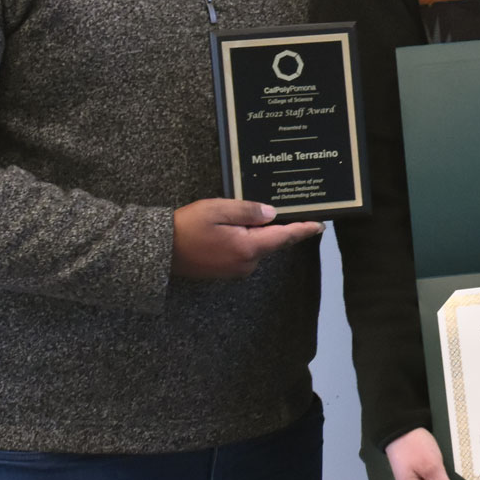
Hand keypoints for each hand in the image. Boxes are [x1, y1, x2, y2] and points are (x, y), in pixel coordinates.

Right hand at [171, 199, 321, 278]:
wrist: (159, 251)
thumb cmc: (186, 227)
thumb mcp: (217, 210)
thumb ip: (247, 211)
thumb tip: (271, 213)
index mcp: (248, 248)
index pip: (284, 237)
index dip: (303, 230)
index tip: (320, 225)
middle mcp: (247, 263)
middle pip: (271, 241)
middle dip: (273, 226)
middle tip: (272, 208)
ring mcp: (236, 270)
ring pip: (257, 247)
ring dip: (255, 232)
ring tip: (242, 215)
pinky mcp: (226, 271)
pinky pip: (245, 252)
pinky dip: (245, 240)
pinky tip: (233, 228)